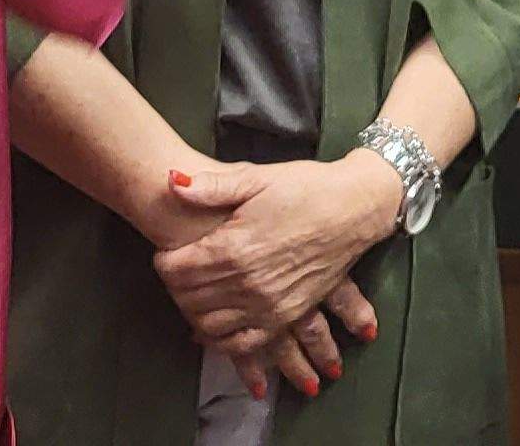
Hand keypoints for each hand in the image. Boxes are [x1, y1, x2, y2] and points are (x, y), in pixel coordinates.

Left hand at [153, 157, 399, 394]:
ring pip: (209, 324)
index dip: (163, 261)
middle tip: (176, 272)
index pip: (176, 269)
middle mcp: (247, 282)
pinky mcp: (286, 316)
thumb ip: (211, 186)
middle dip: (174, 286)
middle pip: (188, 297)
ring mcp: (268, 304)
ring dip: (192, 313)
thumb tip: (170, 182)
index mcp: (234, 247)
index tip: (166, 252)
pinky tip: (212, 330)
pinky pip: (244, 343)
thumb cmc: (306, 188)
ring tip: (192, 295)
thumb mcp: (256, 177)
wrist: (355, 207)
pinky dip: (222, 342)